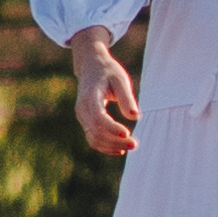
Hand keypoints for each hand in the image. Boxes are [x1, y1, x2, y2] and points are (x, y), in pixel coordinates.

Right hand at [72, 35, 141, 159]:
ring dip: (111, 146)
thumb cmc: (108, 72)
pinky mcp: (85, 122)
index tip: (127, 133)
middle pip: (96, 132)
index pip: (98, 117)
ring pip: (93, 139)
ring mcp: (82, 117)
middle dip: (115, 141)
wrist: (91, 67)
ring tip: (130, 146)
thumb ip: (126, 98)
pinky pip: (92, 139)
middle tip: (135, 144)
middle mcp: (82, 109)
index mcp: (90, 96)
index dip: (112, 128)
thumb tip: (135, 117)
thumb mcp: (120, 79)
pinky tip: (120, 149)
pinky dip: (105, 147)